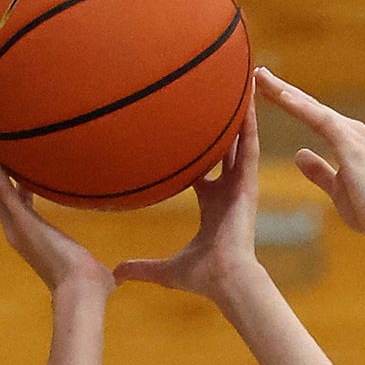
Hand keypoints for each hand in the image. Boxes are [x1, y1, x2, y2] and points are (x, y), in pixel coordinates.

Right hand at [0, 137, 114, 297]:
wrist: (83, 291)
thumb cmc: (92, 287)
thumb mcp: (94, 272)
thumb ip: (101, 271)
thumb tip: (117, 278)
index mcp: (33, 239)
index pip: (19, 207)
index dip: (15, 187)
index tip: (16, 170)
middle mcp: (19, 232)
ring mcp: (17, 225)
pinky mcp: (22, 219)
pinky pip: (2, 187)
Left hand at [112, 91, 261, 301]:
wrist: (225, 279)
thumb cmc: (201, 276)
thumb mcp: (166, 269)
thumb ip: (142, 268)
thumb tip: (114, 274)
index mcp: (212, 205)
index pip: (203, 172)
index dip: (196, 155)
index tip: (184, 136)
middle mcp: (227, 191)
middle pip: (224, 150)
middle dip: (220, 127)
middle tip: (214, 99)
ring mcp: (239, 186)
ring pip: (239, 142)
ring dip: (239, 115)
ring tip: (238, 84)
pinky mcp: (248, 184)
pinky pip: (249, 147)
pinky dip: (249, 124)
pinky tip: (247, 100)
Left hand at [254, 67, 364, 240]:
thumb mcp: (335, 188)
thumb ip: (318, 170)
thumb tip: (299, 154)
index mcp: (346, 139)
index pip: (310, 114)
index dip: (287, 100)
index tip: (263, 88)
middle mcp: (350, 130)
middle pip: (308, 104)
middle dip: (282, 88)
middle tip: (256, 72)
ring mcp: (352, 134)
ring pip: (311, 106)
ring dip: (285, 91)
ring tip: (260, 76)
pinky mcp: (351, 144)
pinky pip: (320, 120)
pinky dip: (300, 106)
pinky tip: (282, 96)